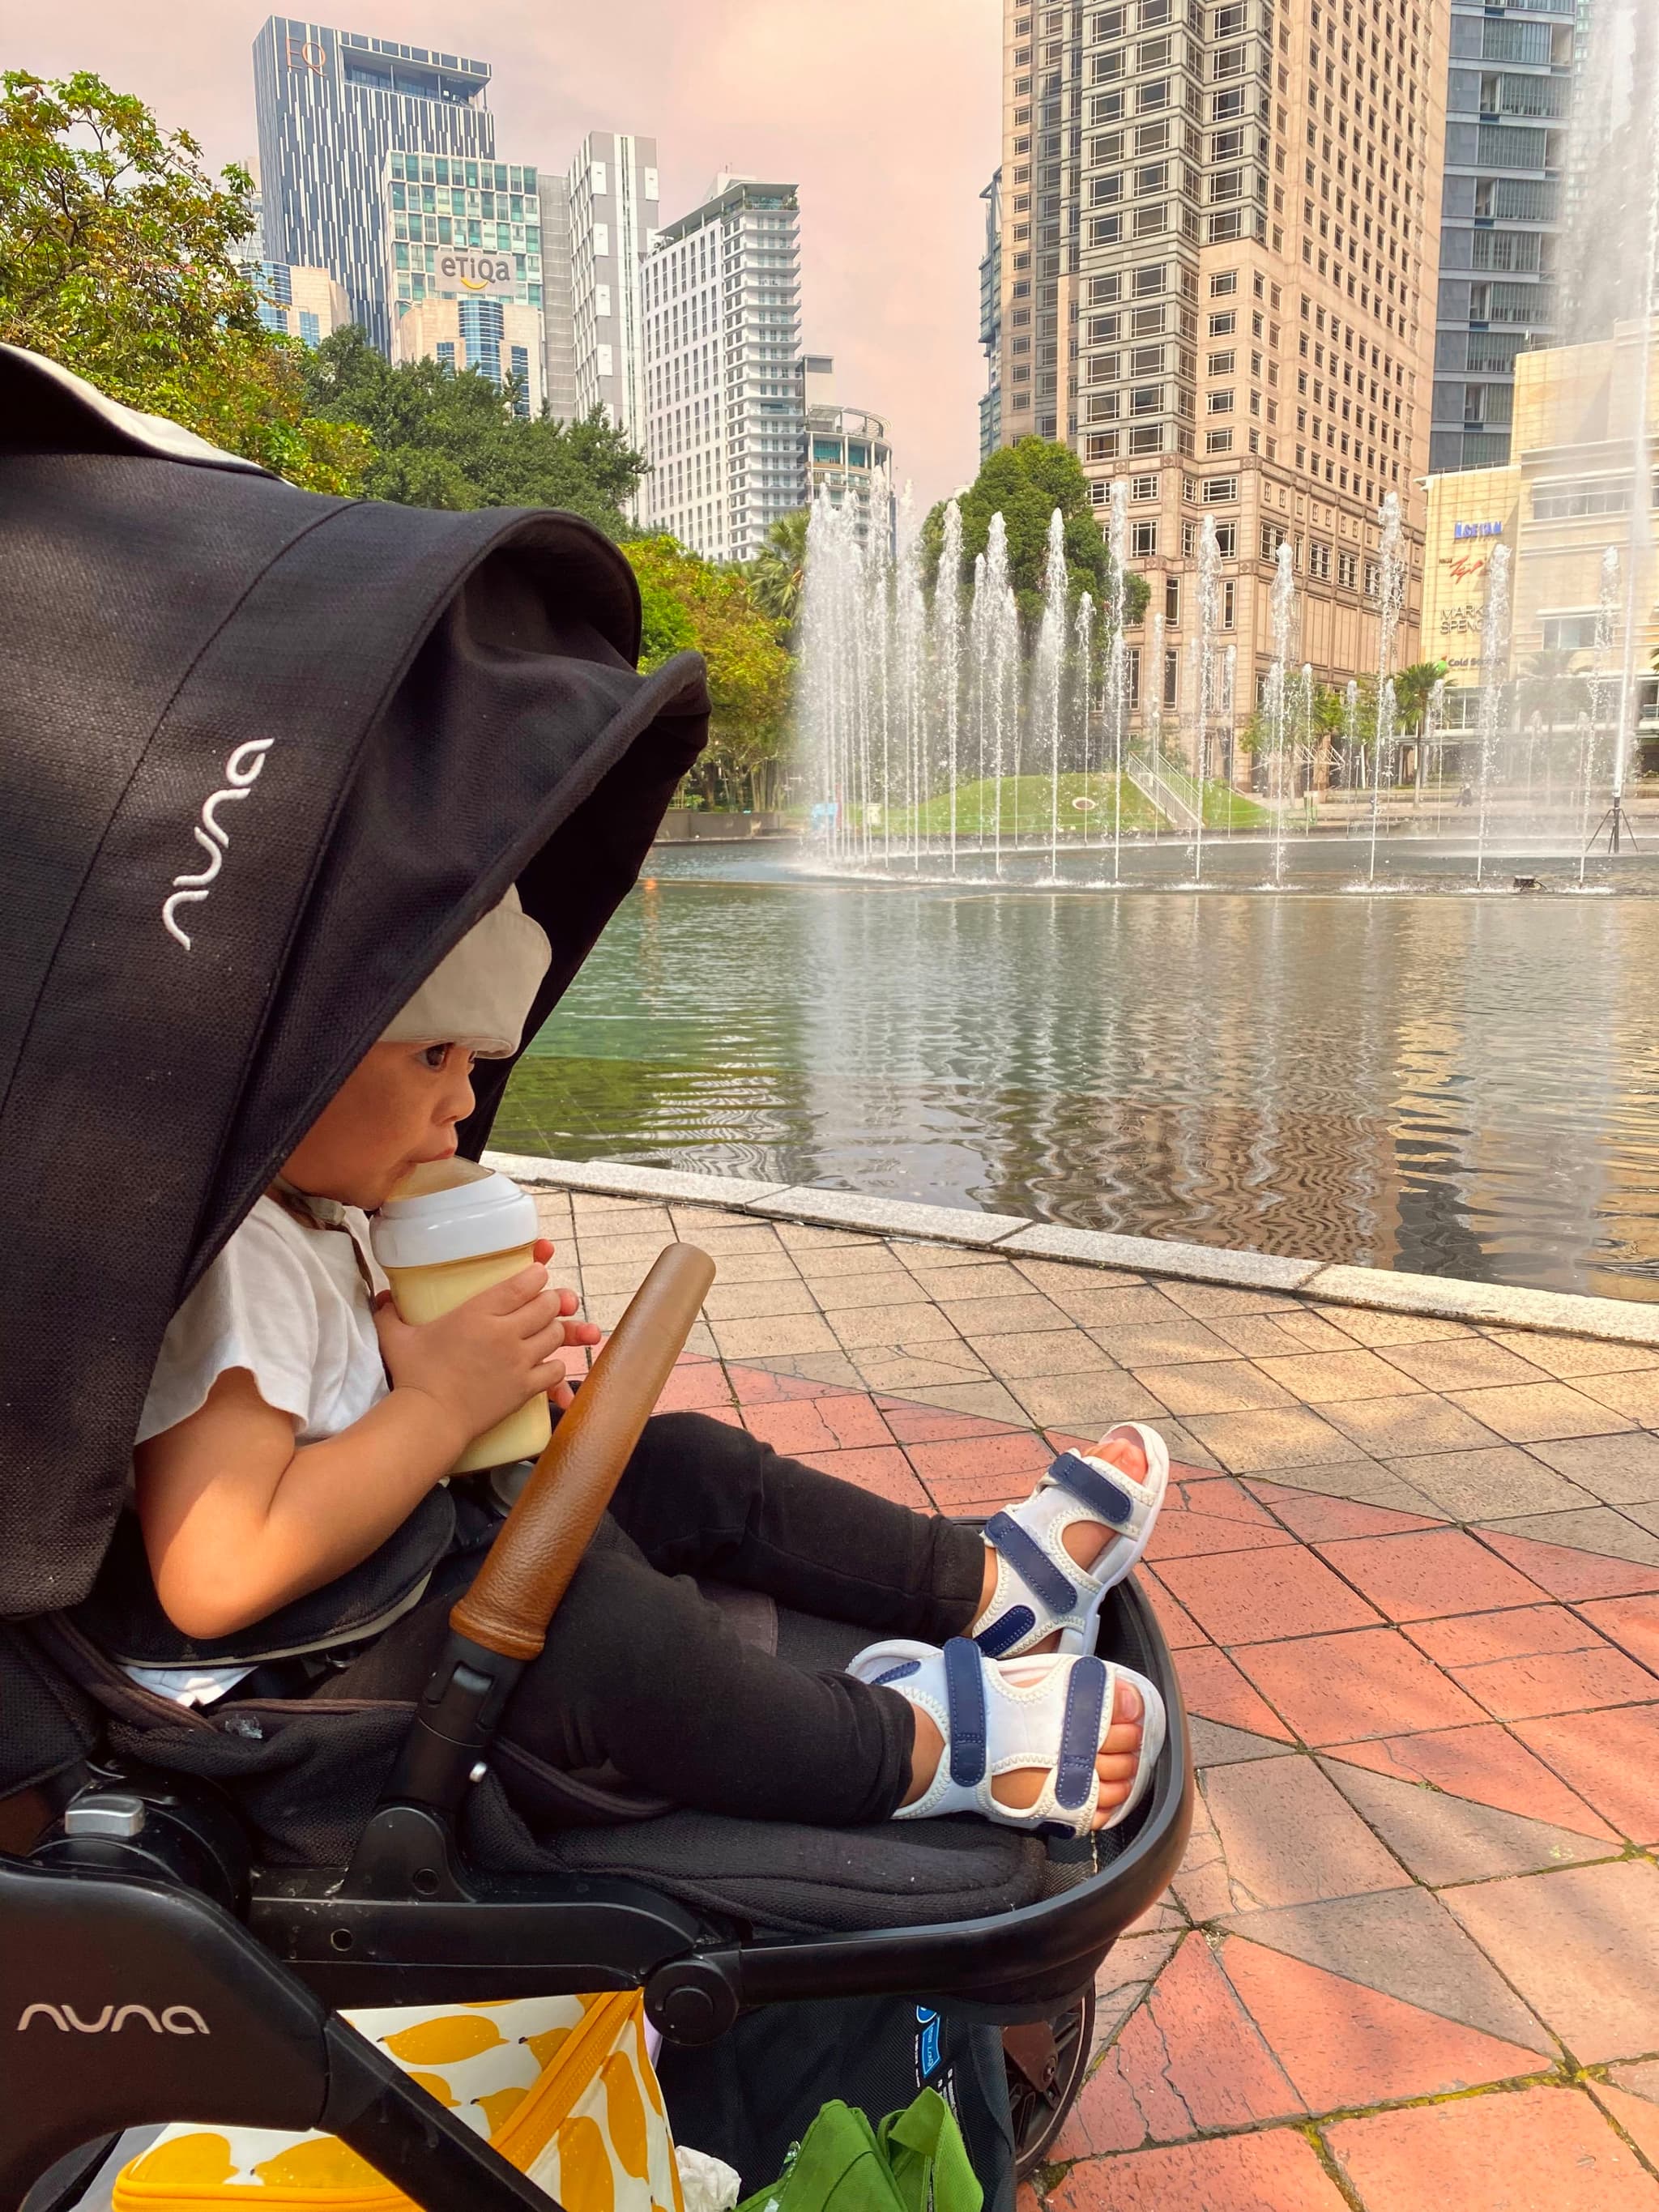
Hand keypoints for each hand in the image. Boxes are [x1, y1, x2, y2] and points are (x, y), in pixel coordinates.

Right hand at [373, 1238, 599, 1448]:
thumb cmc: (413, 1377)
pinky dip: (555, 1365)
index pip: (524, 1283)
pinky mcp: (525, 1388)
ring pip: (556, 1334)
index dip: (536, 1275)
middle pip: (548, 1305)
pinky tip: (543, 1365)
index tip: (535, 1275)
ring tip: (542, 1332)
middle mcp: (504, 1333)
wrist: (429, 1419)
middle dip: (549, 1301)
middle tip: (541, 1304)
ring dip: (554, 1330)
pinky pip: (557, 1369)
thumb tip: (380, 1297)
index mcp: (478, 1313)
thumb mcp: (396, 1338)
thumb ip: (389, 1313)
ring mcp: (519, 1361)